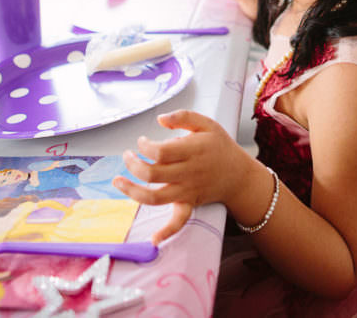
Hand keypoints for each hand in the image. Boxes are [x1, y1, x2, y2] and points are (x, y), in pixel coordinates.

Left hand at [112, 110, 250, 243]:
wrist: (239, 175)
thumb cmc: (220, 147)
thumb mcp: (207, 124)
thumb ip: (183, 117)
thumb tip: (160, 119)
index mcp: (192, 151)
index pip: (160, 151)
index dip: (144, 145)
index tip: (142, 141)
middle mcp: (188, 173)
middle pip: (152, 174)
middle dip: (132, 164)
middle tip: (128, 156)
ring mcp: (187, 191)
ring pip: (155, 197)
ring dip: (132, 191)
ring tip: (118, 181)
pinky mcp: (189, 204)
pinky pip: (178, 221)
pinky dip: (166, 232)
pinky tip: (152, 239)